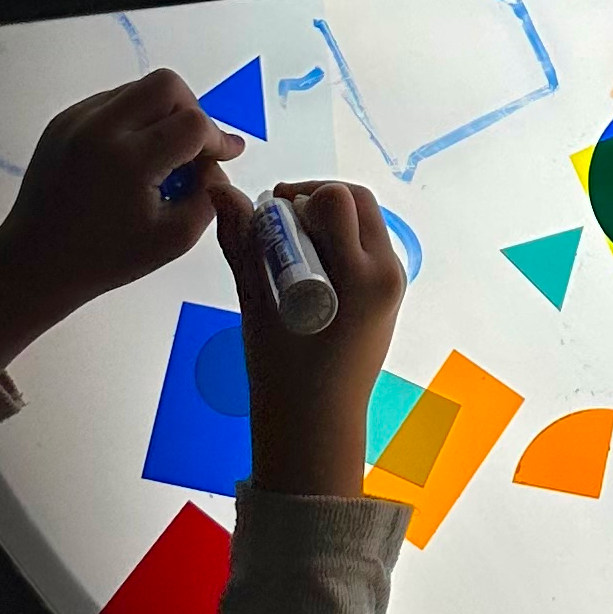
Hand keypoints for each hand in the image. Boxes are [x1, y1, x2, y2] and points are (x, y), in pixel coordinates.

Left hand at [0, 71, 245, 371]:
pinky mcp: (62, 120)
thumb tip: (215, 164)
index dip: (218, 139)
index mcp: (129, 161)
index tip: (224, 156)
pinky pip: (111, 101)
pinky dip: (132, 120)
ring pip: (138, 88)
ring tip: (159, 157)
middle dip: (192, 110)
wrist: (36, 262)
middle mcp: (100, 130)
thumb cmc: (106, 259)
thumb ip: (208, 196)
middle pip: (167, 85)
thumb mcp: (174, 239)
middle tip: (193, 147)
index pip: (193, 123)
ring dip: (161, 114)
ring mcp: (76, 120)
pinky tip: (130, 157)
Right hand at [217, 179, 408, 495]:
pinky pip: (368, 245)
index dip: (300, 196)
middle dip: (316, 199)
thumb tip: (220, 189)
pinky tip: (307, 268)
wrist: (316, 424)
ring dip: (328, 220)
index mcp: (359, 276)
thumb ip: (242, 241)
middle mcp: (387, 273)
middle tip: (279, 223)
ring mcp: (393, 283)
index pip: (338, 199)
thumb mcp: (256, 302)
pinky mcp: (390, 292)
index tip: (271, 215)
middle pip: (357, 201)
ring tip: (290, 249)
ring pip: (365, 220)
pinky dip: (339, 241)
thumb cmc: (282, 372)